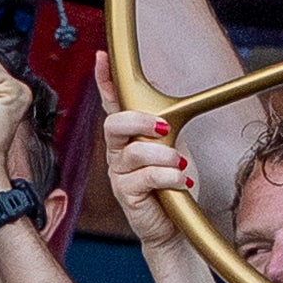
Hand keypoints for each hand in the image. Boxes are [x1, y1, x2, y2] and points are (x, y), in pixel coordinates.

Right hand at [97, 54, 192, 251]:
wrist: (176, 223)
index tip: (101, 58)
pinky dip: (169, 177)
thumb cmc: (172, 184)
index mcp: (128, 136)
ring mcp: (119, 174)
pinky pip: (146, 177)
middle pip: (114, 124)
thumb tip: (163, 103)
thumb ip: (164, 126)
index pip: (112, 104)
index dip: (104, 81)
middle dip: (139, 121)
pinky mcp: (126, 195)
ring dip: (165, 156)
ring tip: (180, 166)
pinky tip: (181, 182)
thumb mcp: (173, 147)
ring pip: (135, 153)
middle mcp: (118, 152)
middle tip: (164, 128)